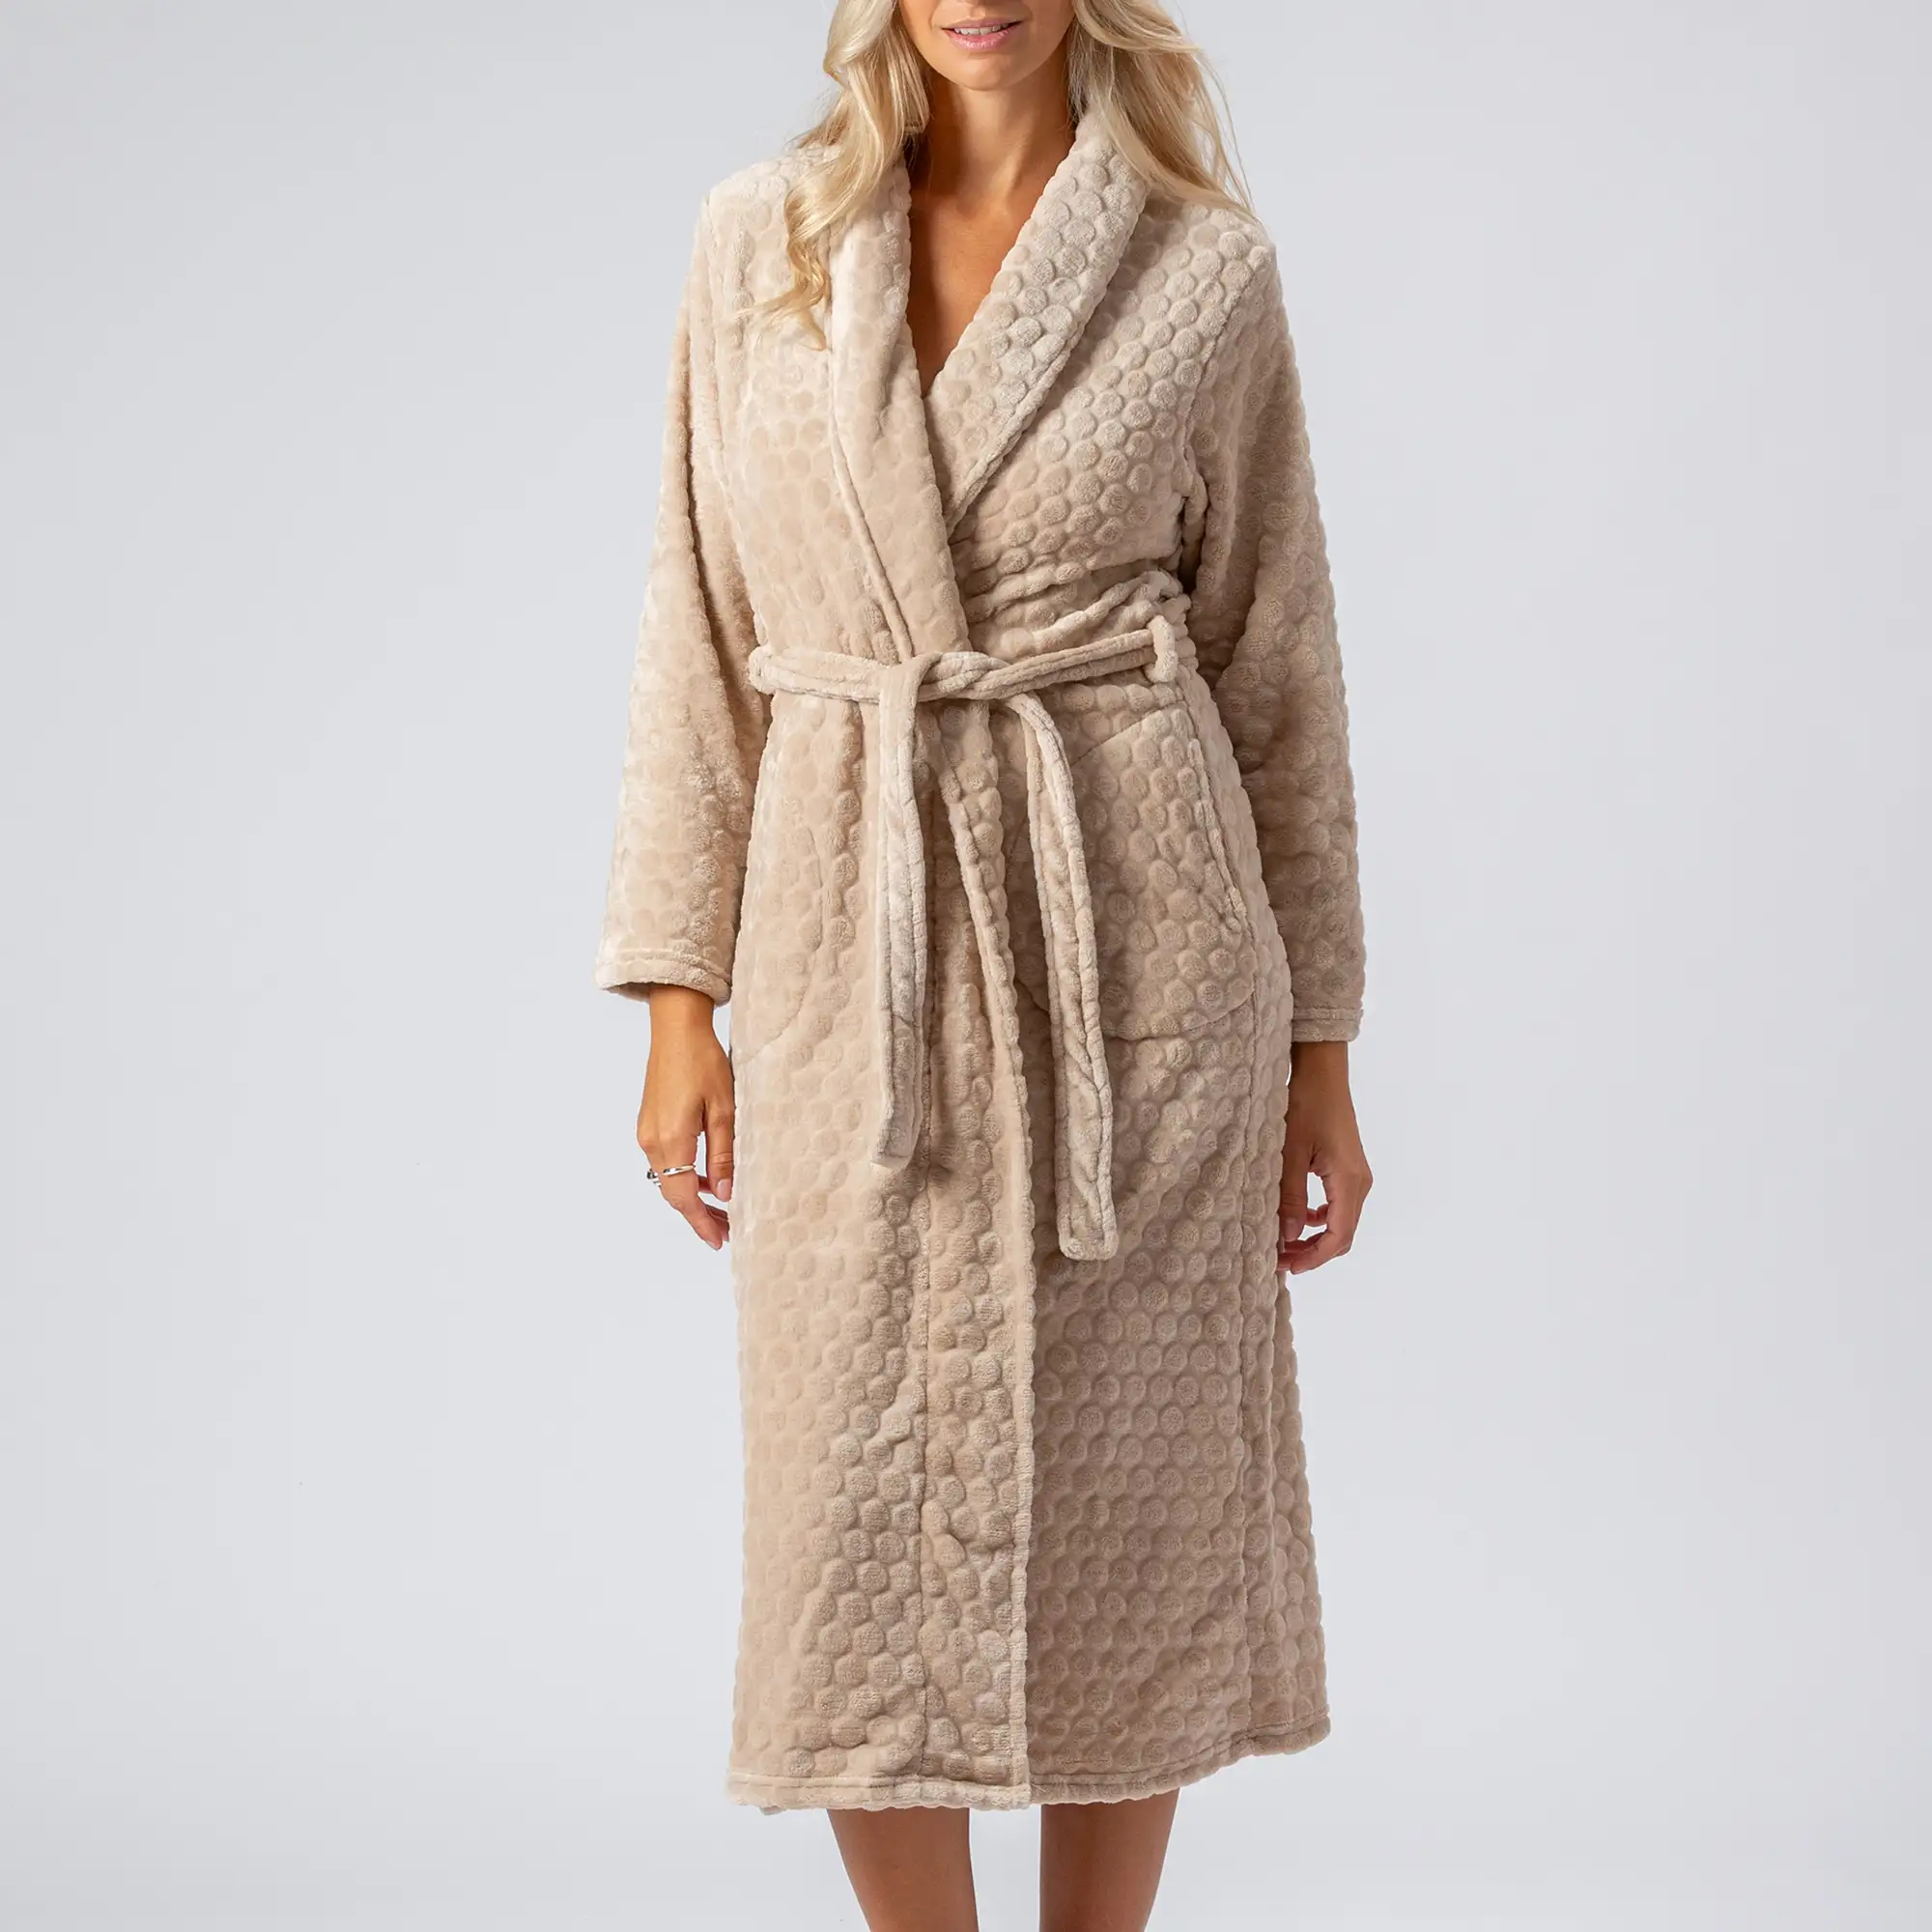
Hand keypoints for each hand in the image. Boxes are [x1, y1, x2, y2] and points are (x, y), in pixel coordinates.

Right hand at [636, 986, 733, 1250]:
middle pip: (673, 1193)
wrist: (676, 1028)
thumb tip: (724, 1194)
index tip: (719, 1241)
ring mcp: (646, 1132)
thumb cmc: (703, 1061)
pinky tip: (704, 1177)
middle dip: (699, 1215)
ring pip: (668, 1179)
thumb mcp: (724, 1109)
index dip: (701, 1222)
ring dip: (691, 1196)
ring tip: (721, 1208)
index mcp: (671, 1139)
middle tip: (727, 1230)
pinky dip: (683, 1176)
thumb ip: (723, 1155)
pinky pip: (665, 1162)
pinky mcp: (648, 1123)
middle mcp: (652, 1141)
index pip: (684, 1196)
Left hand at [1278, 1040, 1371, 1275]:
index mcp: (1349, 1181)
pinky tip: (1296, 1216)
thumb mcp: (1289, 1152)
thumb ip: (1289, 1197)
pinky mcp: (1347, 1168)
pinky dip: (1319, 1218)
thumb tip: (1287, 1237)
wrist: (1322, 1072)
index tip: (1288, 1268)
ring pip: (1340, 1221)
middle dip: (1313, 1252)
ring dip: (1314, 1236)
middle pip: (1342, 1234)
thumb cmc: (1305, 1105)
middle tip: (1279, 1260)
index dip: (1315, 1257)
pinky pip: (1337, 1204)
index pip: (1339, 1235)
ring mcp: (1356, 1175)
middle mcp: (1359, 1182)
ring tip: (1283, 1243)